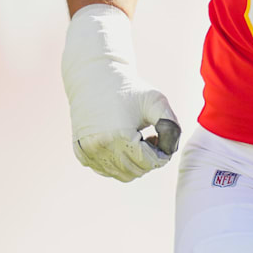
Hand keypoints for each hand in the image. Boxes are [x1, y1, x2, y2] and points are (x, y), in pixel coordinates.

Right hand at [62, 4, 181, 181]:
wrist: (95, 77)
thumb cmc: (129, 88)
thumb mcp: (156, 101)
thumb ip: (172, 126)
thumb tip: (170, 151)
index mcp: (120, 136)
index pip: (149, 163)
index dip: (162, 154)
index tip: (160, 137)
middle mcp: (101, 147)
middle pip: (136, 171)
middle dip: (149, 159)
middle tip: (150, 138)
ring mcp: (88, 152)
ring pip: (120, 174)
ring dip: (134, 163)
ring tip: (137, 140)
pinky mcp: (81, 153)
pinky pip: (105, 170)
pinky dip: (117, 162)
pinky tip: (121, 142)